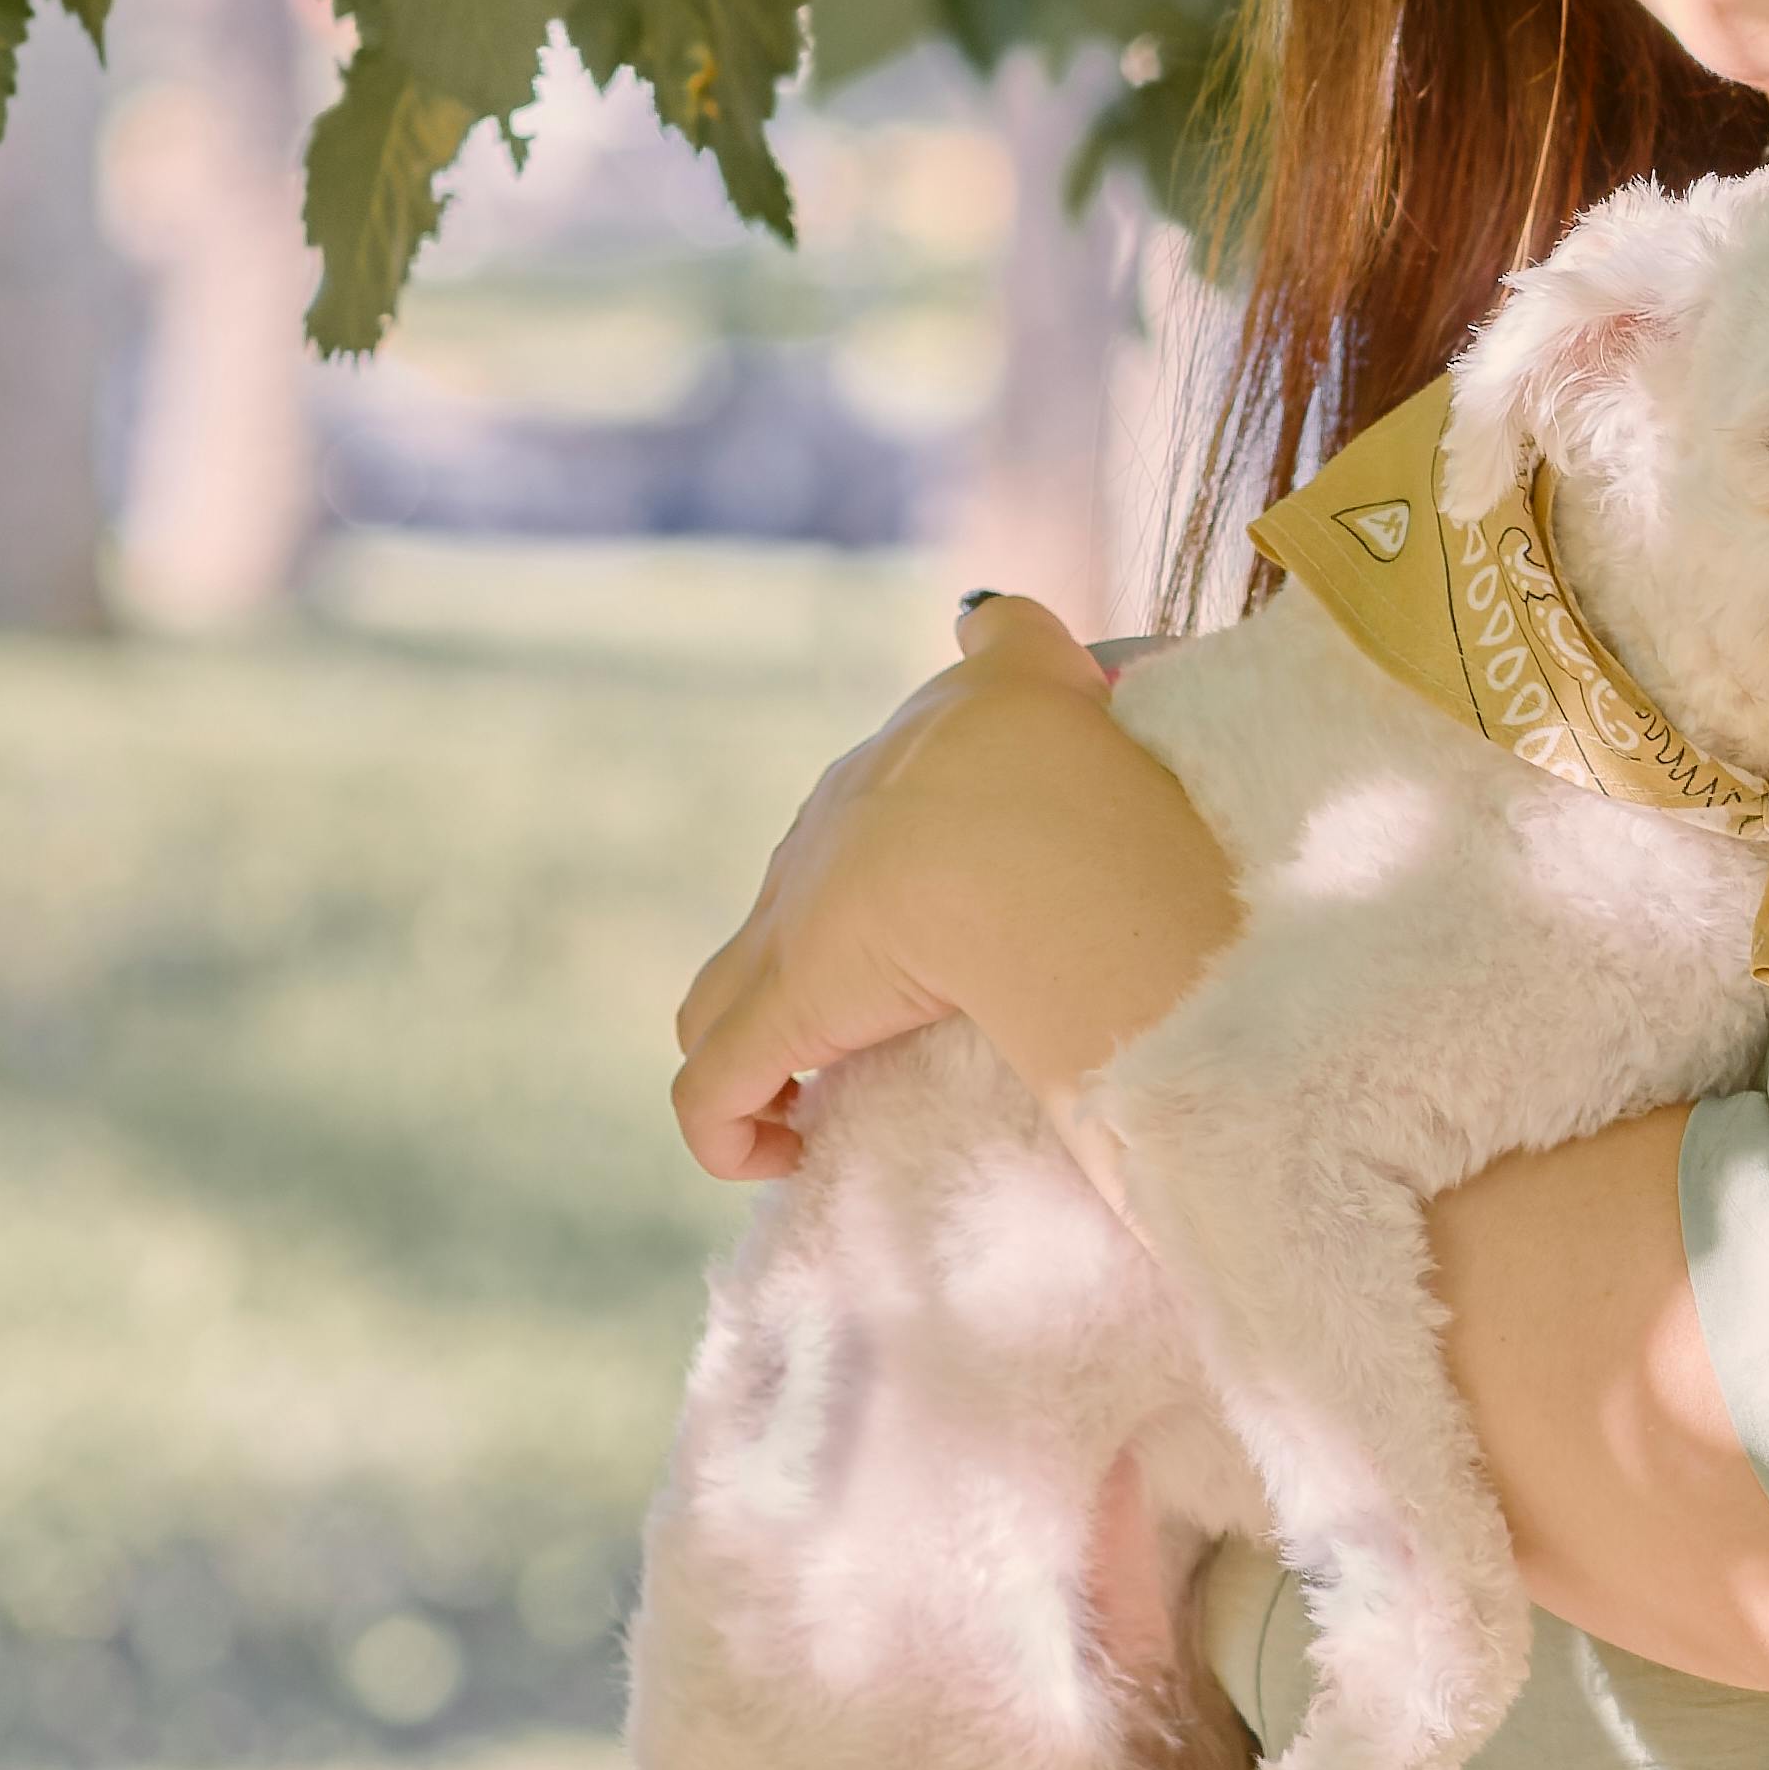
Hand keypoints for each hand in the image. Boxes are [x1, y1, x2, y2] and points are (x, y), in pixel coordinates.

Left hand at [672, 593, 1135, 1181]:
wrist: (1020, 814)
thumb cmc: (1057, 756)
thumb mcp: (1045, 670)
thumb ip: (1018, 638)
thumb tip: (989, 612)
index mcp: (890, 772)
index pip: (852, 826)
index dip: (870, 888)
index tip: (919, 941)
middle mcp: (826, 840)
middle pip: (783, 914)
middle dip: (815, 976)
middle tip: (887, 1036)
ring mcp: (794, 928)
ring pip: (724, 999)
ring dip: (757, 1058)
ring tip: (817, 1107)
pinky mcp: (784, 1010)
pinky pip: (711, 1089)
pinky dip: (725, 1129)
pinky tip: (776, 1157)